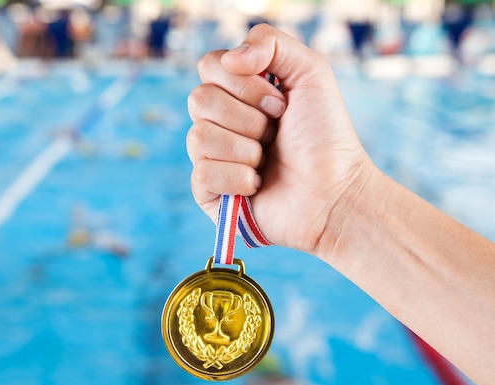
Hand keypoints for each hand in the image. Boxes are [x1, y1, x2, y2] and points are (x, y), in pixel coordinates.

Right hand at [187, 24, 373, 252]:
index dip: (244, 83)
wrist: (334, 192)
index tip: (280, 104)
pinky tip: (257, 185)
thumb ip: (271, 43)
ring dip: (246, 150)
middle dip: (248, 118)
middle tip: (276, 133)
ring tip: (268, 161)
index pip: (209, 66)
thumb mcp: (311, 73)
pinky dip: (237, 179)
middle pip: (199, 100)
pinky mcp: (208, 193)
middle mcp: (219, 121)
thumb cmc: (325, 136)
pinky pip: (202, 174)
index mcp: (237, 92)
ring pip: (198, 137)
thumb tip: (228, 59)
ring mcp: (211, 157)